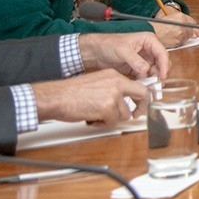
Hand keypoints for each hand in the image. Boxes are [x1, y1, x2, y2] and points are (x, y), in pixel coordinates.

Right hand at [33, 69, 148, 124]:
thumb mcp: (97, 83)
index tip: (140, 105)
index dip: (141, 97)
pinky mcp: (107, 108)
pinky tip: (92, 118)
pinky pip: (113, 121)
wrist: (56, 97)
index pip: (138, 85)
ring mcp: (113, 95)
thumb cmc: (71, 92)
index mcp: (114, 75)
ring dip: (113, 118)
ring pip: (125, 113)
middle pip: (141, 95)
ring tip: (98, 115)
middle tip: (135, 115)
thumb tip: (125, 100)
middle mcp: (117, 83)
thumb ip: (112, 88)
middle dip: (140, 108)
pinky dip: (103, 123)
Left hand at [78, 33, 168, 79]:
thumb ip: (135, 60)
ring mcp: (144, 61)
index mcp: (149, 41)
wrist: (96, 52)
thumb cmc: (109, 44)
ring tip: (149, 87)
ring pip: (155, 72)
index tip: (163, 75)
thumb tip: (146, 69)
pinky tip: (142, 87)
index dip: (164, 65)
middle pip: (161, 63)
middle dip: (160, 74)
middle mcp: (149, 51)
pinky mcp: (138, 69)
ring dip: (153, 80)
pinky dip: (145, 83)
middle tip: (157, 84)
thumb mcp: (123, 50)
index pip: (162, 53)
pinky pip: (145, 77)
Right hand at [150, 11, 198, 47]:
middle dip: (189, 34)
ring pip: (187, 38)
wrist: (149, 32)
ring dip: (183, 38)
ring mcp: (180, 33)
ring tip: (172, 36)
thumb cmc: (158, 26)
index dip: (197, 29)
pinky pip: (182, 43)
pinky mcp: (178, 41)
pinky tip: (171, 40)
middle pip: (191, 31)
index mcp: (180, 16)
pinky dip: (179, 43)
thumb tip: (196, 32)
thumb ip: (183, 23)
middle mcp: (182, 24)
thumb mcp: (171, 19)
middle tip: (181, 35)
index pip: (193, 23)